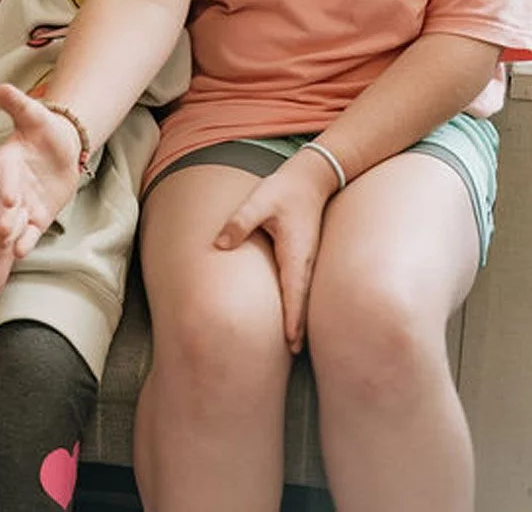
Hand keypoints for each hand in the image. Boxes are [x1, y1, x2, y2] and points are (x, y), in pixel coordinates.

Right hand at [0, 83, 83, 259]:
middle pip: (4, 205)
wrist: (61, 148)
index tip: (9, 199)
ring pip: (13, 223)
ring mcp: (21, 206)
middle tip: (4, 231)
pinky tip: (22, 252)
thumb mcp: (35, 115)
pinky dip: (25, 243)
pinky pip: (29, 233)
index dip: (5, 187)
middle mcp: (9, 187)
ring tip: (11, 246)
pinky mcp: (35, 219)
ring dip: (12, 235)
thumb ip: (19, 105)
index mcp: (5, 161)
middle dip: (4, 218)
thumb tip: (3, 88)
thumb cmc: (44, 129)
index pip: (3, 176)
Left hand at [213, 152, 339, 352]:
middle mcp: (304, 259)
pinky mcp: (304, 255)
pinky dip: (298, 302)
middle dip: (299, 326)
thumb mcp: (259, 201)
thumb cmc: (284, 189)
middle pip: (302, 300)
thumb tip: (220, 244)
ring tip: (294, 344)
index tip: (292, 341)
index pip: (294, 291)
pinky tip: (293, 312)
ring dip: (299, 317)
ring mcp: (307, 258)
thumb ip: (239, 222)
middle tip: (293, 353)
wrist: (311, 178)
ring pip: (303, 294)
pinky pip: (302, 284)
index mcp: (295, 252)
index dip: (293, 318)